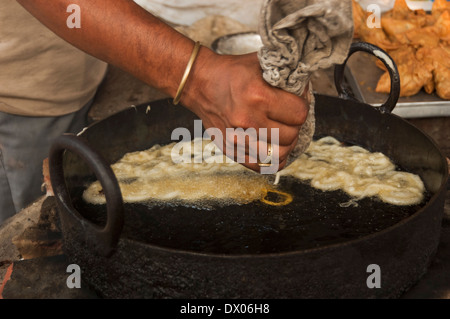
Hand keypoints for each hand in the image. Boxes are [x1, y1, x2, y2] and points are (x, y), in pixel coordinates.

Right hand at [182, 49, 309, 172]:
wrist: (200, 83)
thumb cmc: (231, 72)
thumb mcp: (260, 64)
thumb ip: (285, 75)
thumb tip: (306, 88)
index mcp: (258, 96)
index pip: (299, 114)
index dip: (302, 106)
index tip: (297, 101)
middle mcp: (248, 120)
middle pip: (291, 135)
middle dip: (294, 125)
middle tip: (288, 116)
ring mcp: (238, 139)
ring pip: (279, 154)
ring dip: (285, 143)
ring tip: (282, 132)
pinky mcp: (231, 150)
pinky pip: (261, 166)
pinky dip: (272, 160)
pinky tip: (273, 148)